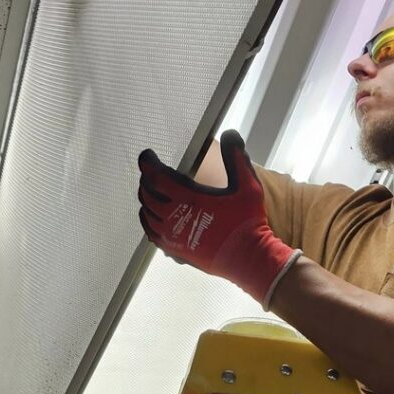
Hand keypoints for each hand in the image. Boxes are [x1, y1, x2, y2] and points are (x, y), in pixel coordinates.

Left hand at [137, 130, 300, 307]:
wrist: (248, 258)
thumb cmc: (247, 222)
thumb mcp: (247, 185)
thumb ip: (236, 157)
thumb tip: (231, 134)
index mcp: (188, 198)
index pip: (157, 176)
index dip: (148, 163)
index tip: (146, 155)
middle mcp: (174, 217)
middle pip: (148, 194)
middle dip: (146, 180)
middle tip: (150, 171)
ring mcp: (172, 236)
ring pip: (147, 214)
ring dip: (145, 200)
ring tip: (148, 191)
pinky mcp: (175, 250)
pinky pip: (152, 233)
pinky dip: (147, 221)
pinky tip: (150, 217)